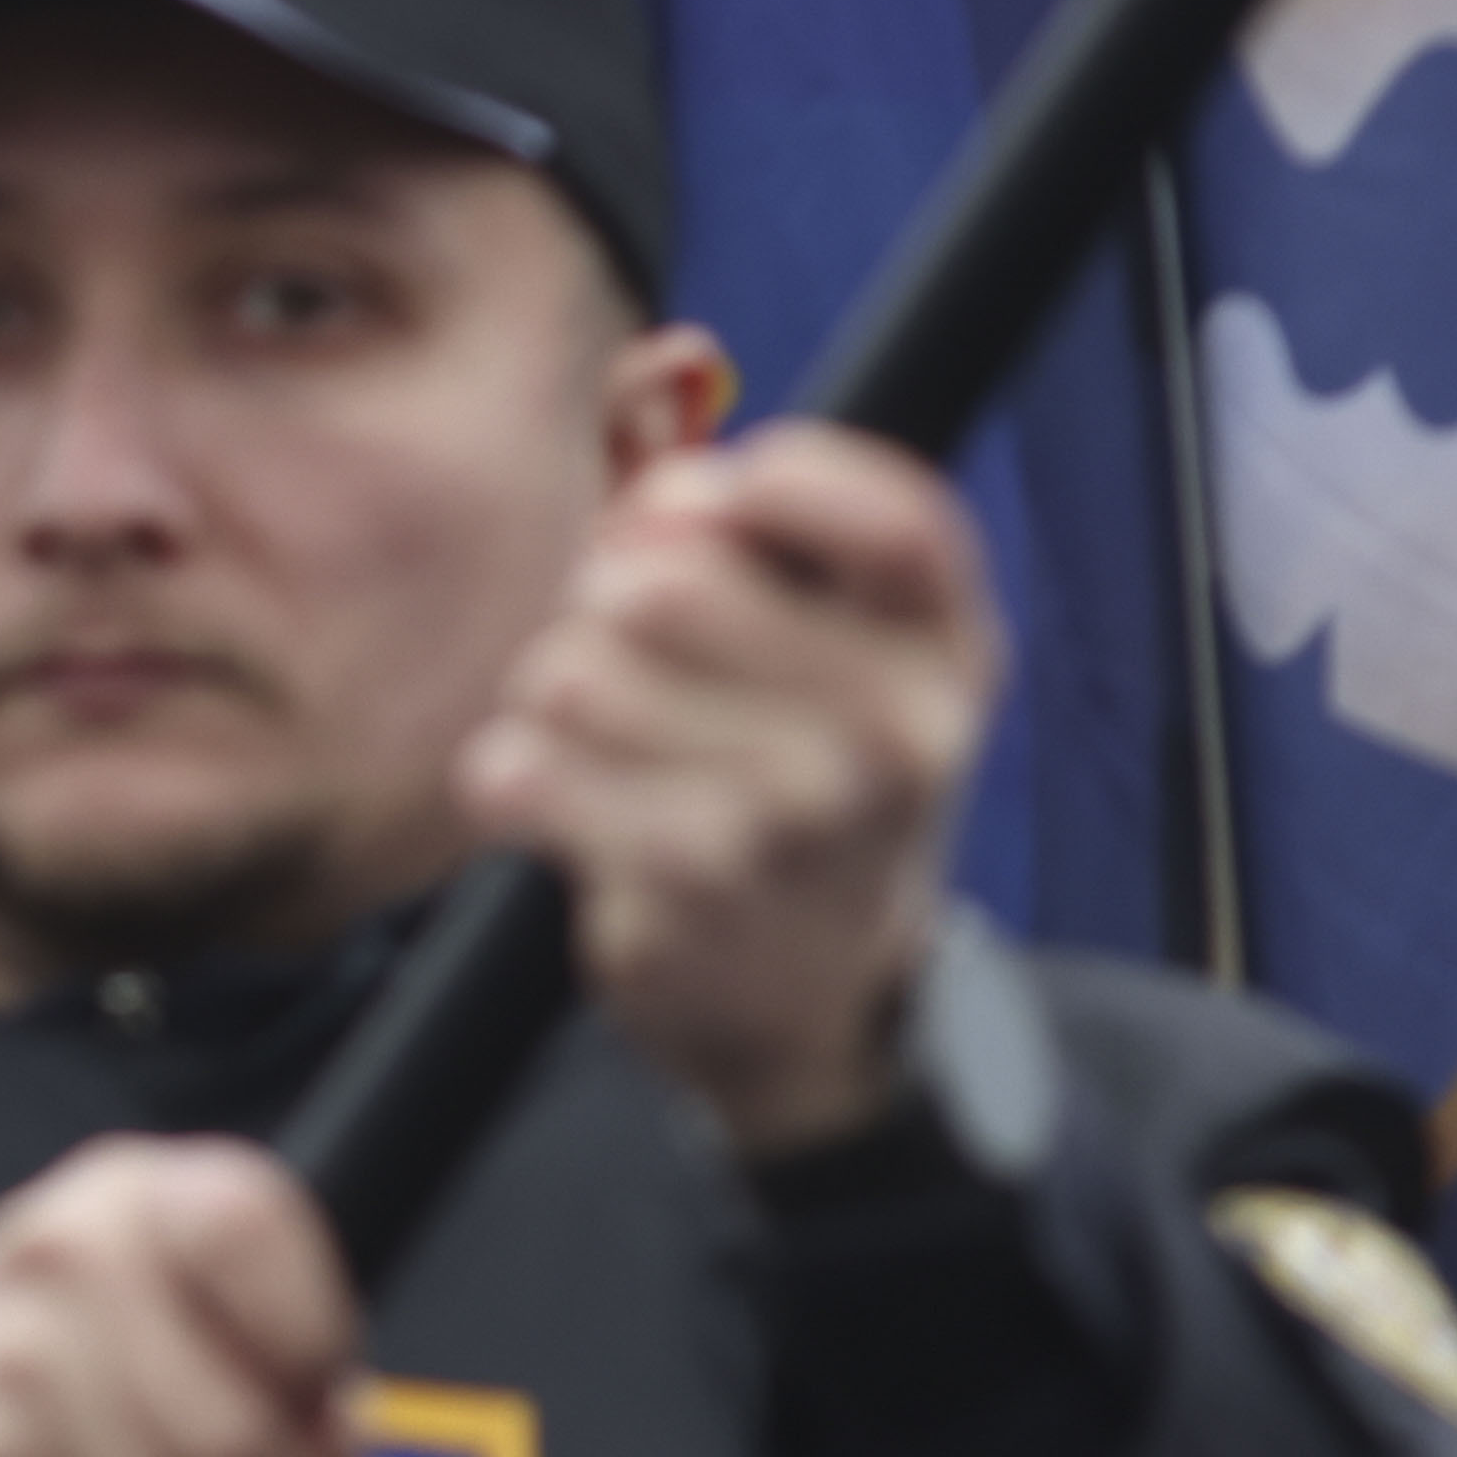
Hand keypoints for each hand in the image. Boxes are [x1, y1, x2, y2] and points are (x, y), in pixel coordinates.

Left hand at [453, 426, 1000, 1160]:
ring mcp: (794, 821)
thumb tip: (653, 464)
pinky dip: (509, 773)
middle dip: (602, 596)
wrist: (813, 993)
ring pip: (572, 673)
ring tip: (597, 734)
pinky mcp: (684, 890)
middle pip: (663, 586)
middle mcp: (897, 737)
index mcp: (947, 654)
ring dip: (550, 690)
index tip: (707, 500)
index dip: (775, 483)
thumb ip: (748, 529)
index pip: (895, 521)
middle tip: (622, 643)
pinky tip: (556, 797)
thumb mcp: (833, 646)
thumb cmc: (803, 774)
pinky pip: (522, 767)